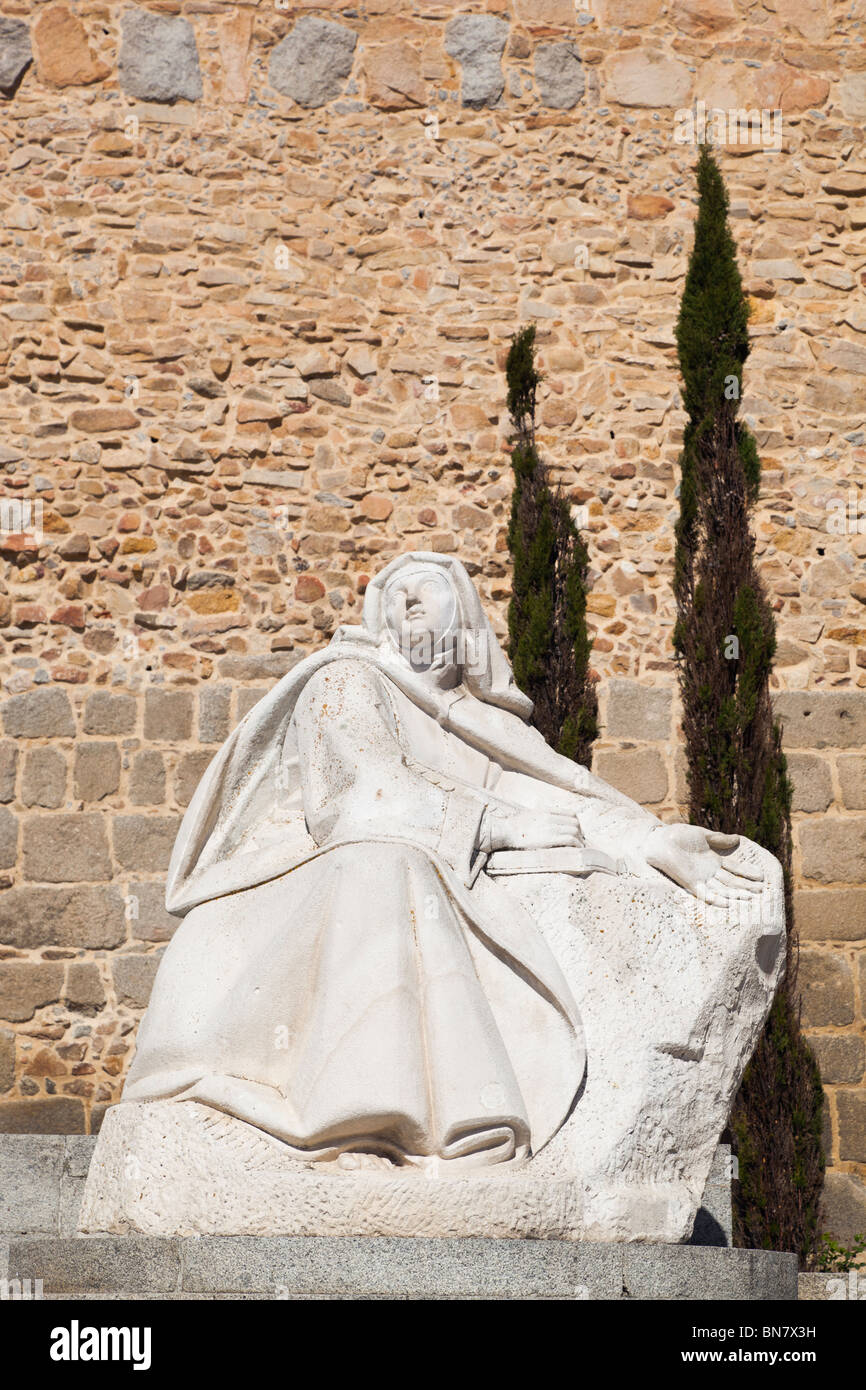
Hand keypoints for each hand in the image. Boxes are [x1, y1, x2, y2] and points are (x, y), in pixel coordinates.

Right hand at [481, 808, 583, 852]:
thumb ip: (540, 816)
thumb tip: (547, 823)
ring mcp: (550, 827)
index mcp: (546, 811)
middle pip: (575, 822)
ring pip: (575, 831)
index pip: (571, 813)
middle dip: (579, 832)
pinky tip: (576, 849)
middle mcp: (550, 817)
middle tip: (579, 841)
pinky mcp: (550, 838)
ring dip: (579, 840)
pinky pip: (570, 839)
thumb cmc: (514, 827)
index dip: (576, 822)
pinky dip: (576, 845)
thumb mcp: (529, 815)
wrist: (505, 831)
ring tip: (579, 847)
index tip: (576, 830)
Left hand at [643, 823, 763, 904]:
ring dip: (735, 895)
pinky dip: (715, 899)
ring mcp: (700, 878)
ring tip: (750, 898)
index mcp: (713, 861)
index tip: (761, 877)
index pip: (735, 869)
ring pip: (722, 890)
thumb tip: (737, 839)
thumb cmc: (678, 836)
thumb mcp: (703, 835)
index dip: (747, 873)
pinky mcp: (690, 883)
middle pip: (731, 882)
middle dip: (746, 887)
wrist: (660, 840)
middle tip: (761, 891)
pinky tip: (727, 904)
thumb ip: (719, 839)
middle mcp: (709, 872)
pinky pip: (704, 894)